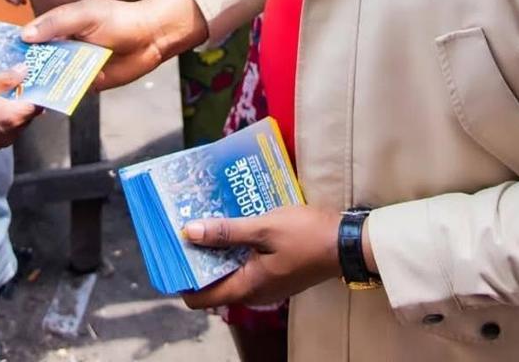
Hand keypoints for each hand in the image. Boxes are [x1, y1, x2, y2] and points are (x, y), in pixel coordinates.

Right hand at [0, 68, 38, 151]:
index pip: (37, 106)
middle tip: (18, 86)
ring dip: (14, 112)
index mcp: (13, 117)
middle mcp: (11, 133)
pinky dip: (3, 122)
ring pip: (17, 125)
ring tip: (3, 96)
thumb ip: (7, 77)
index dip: (38, 93)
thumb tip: (24, 71)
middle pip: (28, 116)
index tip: (35, 82)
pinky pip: (5, 132)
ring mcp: (1, 143)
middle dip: (26, 102)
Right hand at [23, 0, 206, 90]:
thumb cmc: (119, 18)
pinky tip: (48, 101)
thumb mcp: (85, 15)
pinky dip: (61, 95)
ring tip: (23, 94)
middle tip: (7, 82)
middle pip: (39, 61)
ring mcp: (77, 65)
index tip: (0, 58)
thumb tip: (25, 35)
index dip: (18, 47)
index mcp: (60, 26)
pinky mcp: (89, 82)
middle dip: (26, 70)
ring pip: (53, 77)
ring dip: (42, 84)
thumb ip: (56, 23)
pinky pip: (71, 90)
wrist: (151, 35)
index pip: (32, 38)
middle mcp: (65, 46)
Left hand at [179, 205, 342, 309]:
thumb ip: (226, 232)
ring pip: (229, 272)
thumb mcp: (264, 227)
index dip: (180, 278)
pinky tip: (233, 224)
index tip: (170, 252)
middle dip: (197, 258)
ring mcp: (266, 285)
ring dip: (217, 250)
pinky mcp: (275, 274)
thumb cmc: (307, 235)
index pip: (199, 298)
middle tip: (186, 228)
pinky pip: (245, 265)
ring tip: (207, 220)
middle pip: (212, 283)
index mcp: (247, 287)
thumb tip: (189, 232)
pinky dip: (235, 249)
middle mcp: (253, 292)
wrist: (348, 243)